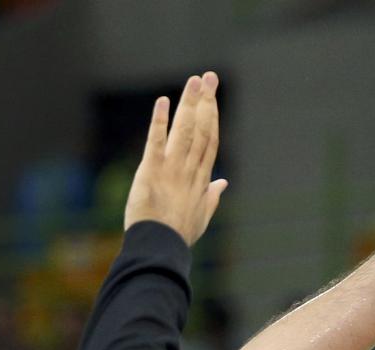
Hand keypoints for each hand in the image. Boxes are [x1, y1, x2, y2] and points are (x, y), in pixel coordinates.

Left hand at [124, 72, 227, 245]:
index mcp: (201, 178)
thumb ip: (212, 196)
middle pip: (201, 130)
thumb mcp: (201, 217)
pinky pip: (156, 143)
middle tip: (208, 77)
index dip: (213, 116)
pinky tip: (163, 102)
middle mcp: (189, 170)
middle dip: (206, 102)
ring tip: (194, 81)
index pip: (210, 141)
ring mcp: (172, 169)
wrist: (160, 248)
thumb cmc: (179, 235)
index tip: (213, 96)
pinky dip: (160, 122)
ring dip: (189, 104)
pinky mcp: (151, 171)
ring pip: (184, 131)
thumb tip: (223, 183)